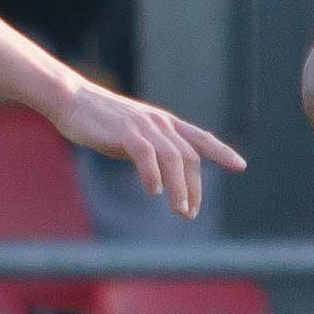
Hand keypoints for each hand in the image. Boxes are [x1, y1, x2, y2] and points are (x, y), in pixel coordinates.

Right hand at [51, 83, 250, 220]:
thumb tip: (164, 177)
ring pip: (173, 158)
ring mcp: (144, 125)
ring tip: (180, 210)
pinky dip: (153, 175)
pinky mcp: (125, 131)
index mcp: (164, 123)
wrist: (72, 100)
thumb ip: (152, 151)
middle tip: (190, 213)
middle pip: (190, 157)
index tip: (240, 166)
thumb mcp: (134, 135)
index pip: (200, 137)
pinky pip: (146, 155)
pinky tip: (153, 192)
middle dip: (195, 188)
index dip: (222, 151)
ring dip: (179, 188)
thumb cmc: (101, 121)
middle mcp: (160, 122)